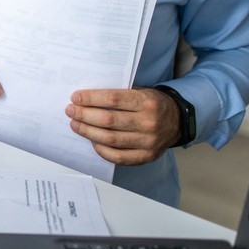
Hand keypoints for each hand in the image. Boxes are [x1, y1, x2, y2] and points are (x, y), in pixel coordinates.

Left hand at [66, 88, 180, 164]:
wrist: (177, 121)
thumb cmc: (151, 104)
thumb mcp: (140, 92)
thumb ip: (119, 96)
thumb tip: (85, 99)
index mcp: (147, 102)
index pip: (113, 100)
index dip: (91, 99)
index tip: (75, 98)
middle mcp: (149, 123)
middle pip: (108, 121)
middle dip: (84, 115)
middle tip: (71, 111)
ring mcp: (149, 142)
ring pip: (110, 139)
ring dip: (88, 132)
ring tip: (75, 125)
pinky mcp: (146, 156)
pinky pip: (118, 156)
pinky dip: (101, 150)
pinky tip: (91, 141)